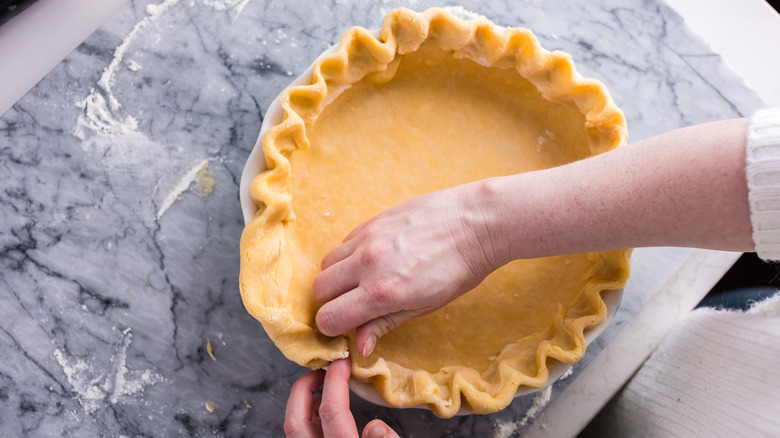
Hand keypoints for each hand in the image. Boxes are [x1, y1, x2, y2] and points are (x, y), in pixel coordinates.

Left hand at [284, 358, 397, 437]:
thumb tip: (376, 426)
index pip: (331, 411)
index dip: (335, 381)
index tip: (343, 361)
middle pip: (296, 420)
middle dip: (304, 388)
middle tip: (321, 371)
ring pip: (294, 429)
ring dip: (304, 404)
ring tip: (322, 388)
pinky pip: (301, 435)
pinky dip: (307, 418)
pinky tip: (322, 413)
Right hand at [313, 183, 500, 355]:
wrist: (476, 223)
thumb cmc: (458, 269)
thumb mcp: (425, 306)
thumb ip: (385, 323)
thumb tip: (359, 346)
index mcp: (382, 292)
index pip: (328, 318)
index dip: (332, 328)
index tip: (345, 327)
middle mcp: (368, 263)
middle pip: (319, 288)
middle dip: (331, 301)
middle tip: (352, 305)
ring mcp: (367, 238)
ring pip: (327, 263)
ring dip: (337, 276)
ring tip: (362, 281)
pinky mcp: (372, 220)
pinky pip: (344, 242)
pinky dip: (349, 255)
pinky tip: (374, 259)